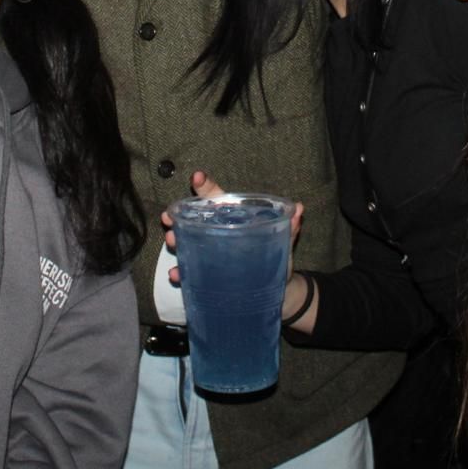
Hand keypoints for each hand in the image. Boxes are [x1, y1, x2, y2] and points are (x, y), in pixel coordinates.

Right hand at [162, 172, 303, 285]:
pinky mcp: (209, 276)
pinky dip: (182, 273)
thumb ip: (288, 227)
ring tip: (172, 242)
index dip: (207, 187)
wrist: (278, 291)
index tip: (197, 177)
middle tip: (168, 218)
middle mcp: (218, 234)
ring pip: (188, 244)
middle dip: (179, 217)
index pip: (218, 199)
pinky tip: (177, 274)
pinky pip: (192, 273)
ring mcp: (211, 255)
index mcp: (234, 219)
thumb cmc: (276, 258)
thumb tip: (298, 208)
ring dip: (177, 242)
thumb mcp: (282, 242)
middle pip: (195, 221)